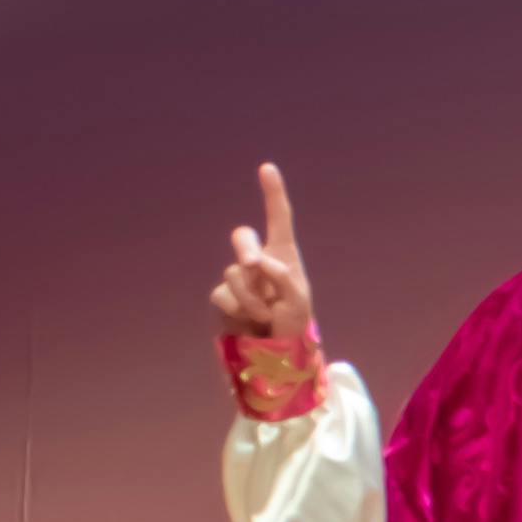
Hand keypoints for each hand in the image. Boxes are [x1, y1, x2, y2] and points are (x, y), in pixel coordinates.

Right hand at [213, 162, 315, 345]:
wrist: (275, 352)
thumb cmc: (294, 323)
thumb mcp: (298, 301)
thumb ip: (282, 278)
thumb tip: (256, 262)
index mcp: (284, 256)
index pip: (279, 219)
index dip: (273, 193)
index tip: (267, 168)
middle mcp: (259, 261)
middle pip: (243, 237)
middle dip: (246, 248)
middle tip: (254, 265)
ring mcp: (238, 277)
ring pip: (235, 274)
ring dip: (254, 299)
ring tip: (267, 316)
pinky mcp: (222, 296)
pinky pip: (225, 297)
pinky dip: (241, 311)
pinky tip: (251, 323)